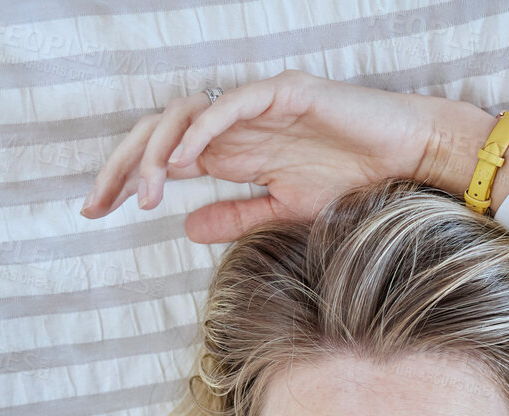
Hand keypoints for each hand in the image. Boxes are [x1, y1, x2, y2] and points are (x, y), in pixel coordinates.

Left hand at [78, 69, 490, 242]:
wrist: (412, 158)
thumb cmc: (359, 180)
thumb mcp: (287, 211)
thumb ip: (238, 216)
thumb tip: (185, 229)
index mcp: (234, 148)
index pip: (163, 157)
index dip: (126, 178)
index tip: (97, 211)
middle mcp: (236, 122)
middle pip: (159, 132)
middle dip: (123, 165)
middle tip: (98, 204)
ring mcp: (258, 104)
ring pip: (185, 115)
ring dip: (158, 153)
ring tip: (146, 191)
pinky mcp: (285, 92)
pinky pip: (230, 105)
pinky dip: (202, 129)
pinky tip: (182, 160)